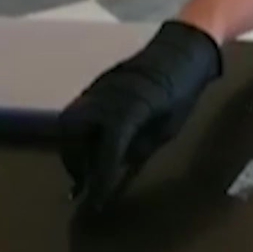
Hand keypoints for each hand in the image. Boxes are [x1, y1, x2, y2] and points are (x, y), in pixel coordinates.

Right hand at [59, 20, 221, 214]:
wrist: (181, 48)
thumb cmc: (183, 89)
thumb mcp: (168, 126)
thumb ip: (141, 146)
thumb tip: (119, 165)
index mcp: (127, 111)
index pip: (105, 152)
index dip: (99, 180)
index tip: (95, 202)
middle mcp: (104, 99)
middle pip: (75, 138)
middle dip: (77, 165)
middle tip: (85, 185)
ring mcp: (97, 89)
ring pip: (69, 124)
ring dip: (72, 148)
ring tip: (83, 167)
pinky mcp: (96, 84)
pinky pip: (77, 113)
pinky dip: (77, 133)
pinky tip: (88, 145)